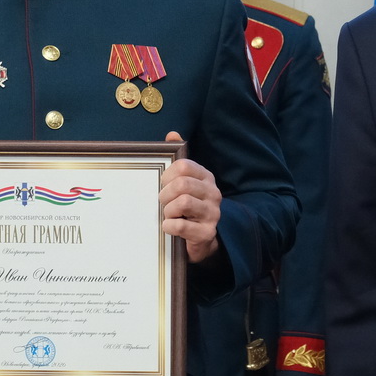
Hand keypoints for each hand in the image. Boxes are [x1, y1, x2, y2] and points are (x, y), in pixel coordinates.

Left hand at [159, 132, 221, 263]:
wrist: (201, 240)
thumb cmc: (187, 209)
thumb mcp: (184, 183)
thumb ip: (178, 160)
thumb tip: (172, 134)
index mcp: (206, 177)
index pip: (183, 166)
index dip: (167, 175)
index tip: (163, 185)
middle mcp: (213, 193)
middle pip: (182, 184)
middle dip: (165, 194)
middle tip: (163, 202)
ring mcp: (213, 213)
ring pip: (182, 203)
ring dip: (167, 211)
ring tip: (168, 215)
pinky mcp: (207, 232)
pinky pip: (180, 226)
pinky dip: (169, 226)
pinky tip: (169, 227)